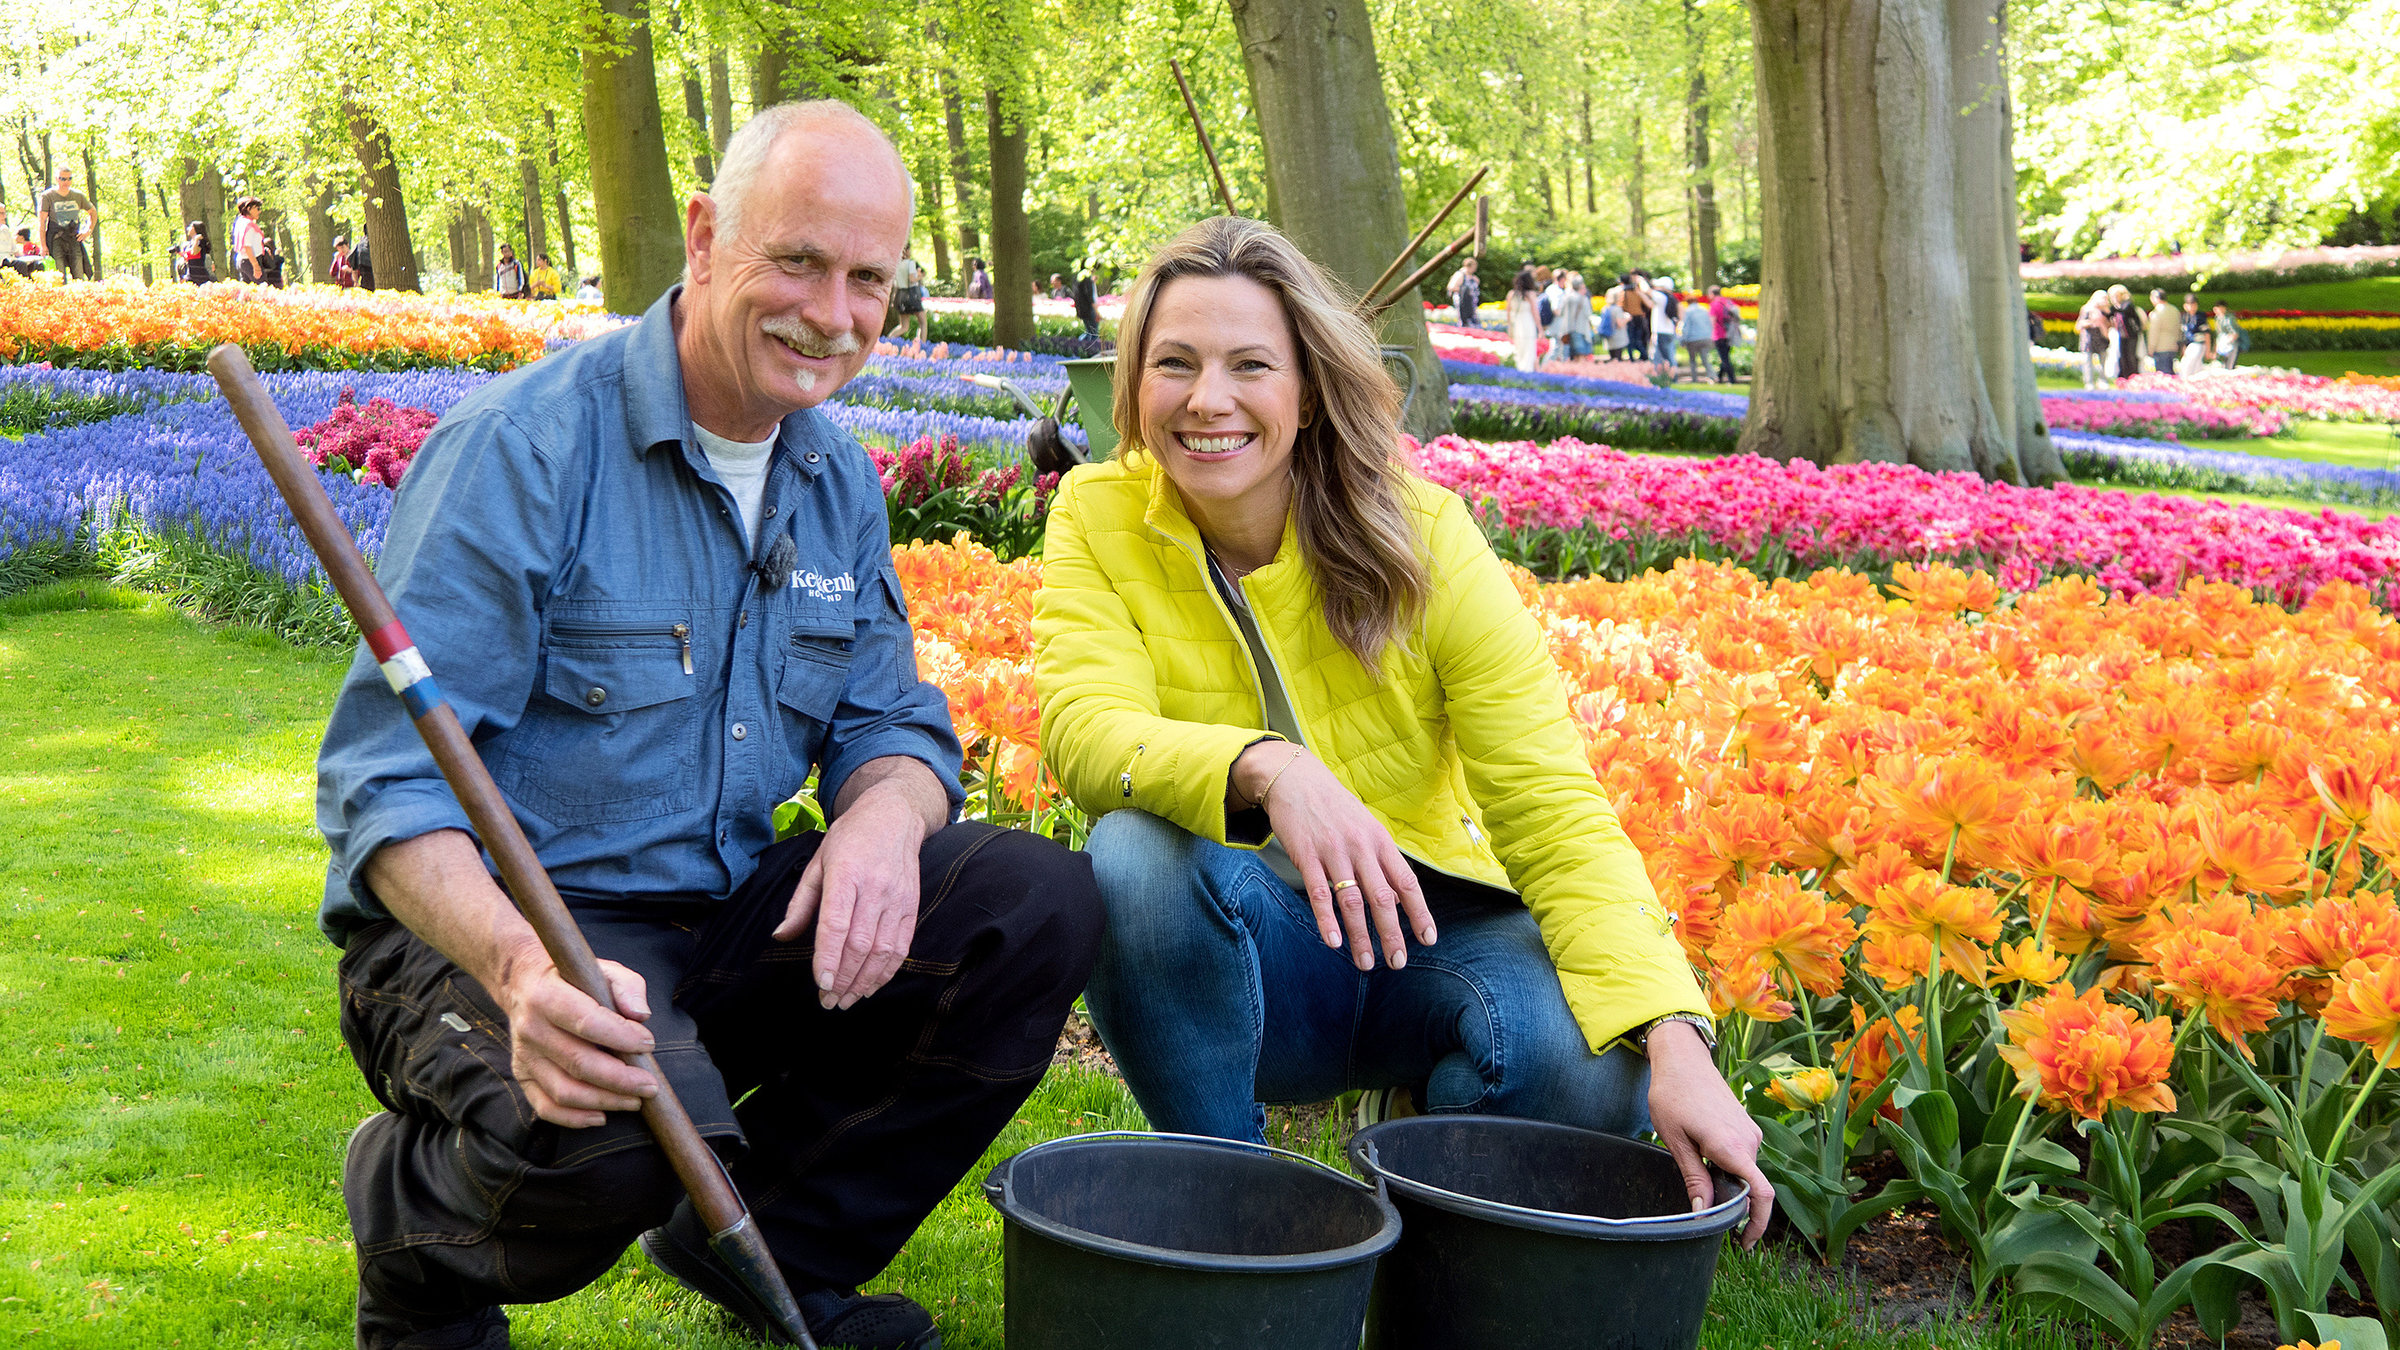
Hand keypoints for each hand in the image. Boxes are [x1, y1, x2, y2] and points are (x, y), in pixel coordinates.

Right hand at [493, 938, 658, 1128]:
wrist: (525, 984)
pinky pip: (545, 1106)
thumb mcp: (604, 970)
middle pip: (578, 1063)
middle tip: (650, 1086)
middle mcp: (530, 1028)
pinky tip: (601, 1116)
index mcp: (547, 995)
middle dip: (620, 1079)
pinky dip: (574, 1118)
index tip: (648, 1044)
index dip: (620, 1036)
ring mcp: (523, 1055)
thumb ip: (627, 987)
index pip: (586, 1021)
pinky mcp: (522, 1075)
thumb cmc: (574, 980)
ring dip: (604, 1101)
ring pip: (564, 1091)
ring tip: (634, 1101)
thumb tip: (641, 1015)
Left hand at [772, 782, 925, 1008]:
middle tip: (829, 1001)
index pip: (837, 924)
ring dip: (865, 981)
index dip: (829, 957)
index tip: (821, 983)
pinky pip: (902, 947)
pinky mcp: (911, 906)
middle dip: (844, 978)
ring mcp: (897, 898)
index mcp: (845, 874)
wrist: (895, 816)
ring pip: (883, 950)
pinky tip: (871, 985)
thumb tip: (781, 936)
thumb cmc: (850, 838)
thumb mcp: (817, 862)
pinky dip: (887, 971)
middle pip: (860, 944)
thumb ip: (800, 903)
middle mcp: (874, 888)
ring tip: (847, 999)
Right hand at [1233, 744, 1435, 969]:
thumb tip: (1400, 898)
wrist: (1295, 778)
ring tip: (1366, 963)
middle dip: (1392, 934)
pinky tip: (1333, 942)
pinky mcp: (1307, 855)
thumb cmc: (1334, 807)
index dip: (1419, 912)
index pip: (1406, 882)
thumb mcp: (1366, 828)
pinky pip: (1319, 893)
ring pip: (1352, 901)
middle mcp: (1361, 848)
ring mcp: (1334, 852)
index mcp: (1380, 842)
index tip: (1428, 939)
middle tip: (1397, 963)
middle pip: (1382, 897)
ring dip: (1360, 936)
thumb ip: (1381, 861)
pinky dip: (1327, 920)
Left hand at [1644, 1021, 1773, 1246]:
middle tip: (1701, 1203)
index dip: (1757, 1223)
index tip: (1744, 1242)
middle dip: (1732, 1202)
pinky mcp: (1748, 1126)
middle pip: (1750, 1186)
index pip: (1760, 1193)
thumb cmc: (1671, 1095)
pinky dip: (1729, 1167)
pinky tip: (1704, 1154)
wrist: (1682, 1059)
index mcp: (1732, 1146)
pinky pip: (1744, 1157)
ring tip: (1696, 1165)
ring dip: (1728, 1181)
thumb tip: (1703, 1215)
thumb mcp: (1675, 1141)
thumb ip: (1694, 1179)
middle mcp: (1750, 1140)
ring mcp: (1751, 1132)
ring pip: (1745, 1172)